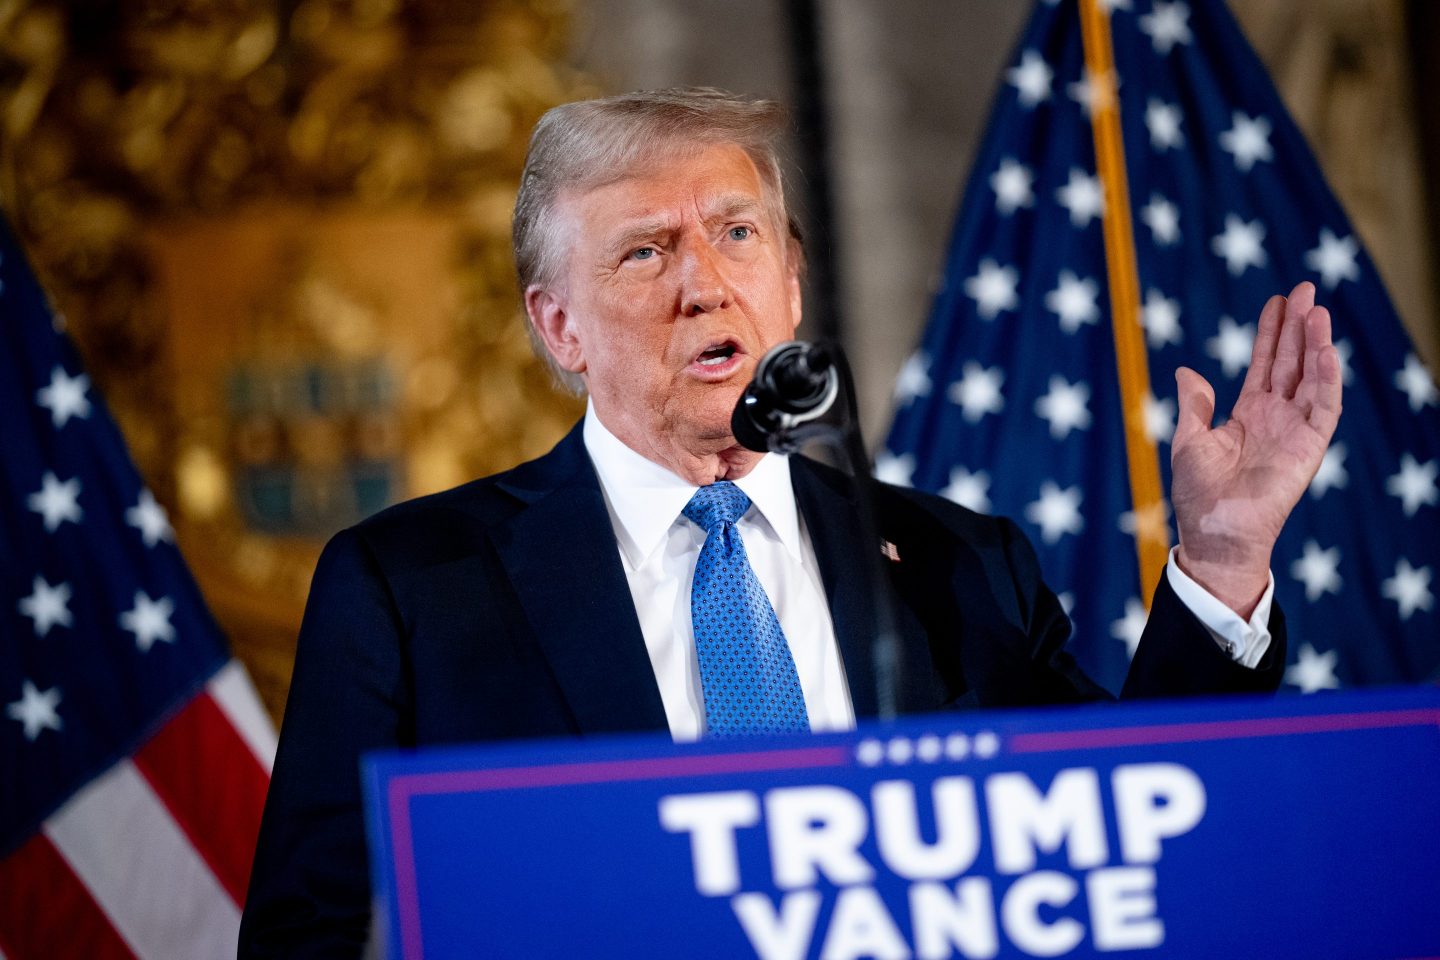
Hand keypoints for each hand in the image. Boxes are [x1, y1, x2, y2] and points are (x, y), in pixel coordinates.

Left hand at [1170, 282, 1342, 617]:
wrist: (1215, 532)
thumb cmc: (1199, 494)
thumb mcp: (1190, 440)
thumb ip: (1195, 405)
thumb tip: (1186, 371)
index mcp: (1248, 414)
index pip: (1265, 364)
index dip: (1271, 333)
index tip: (1277, 301)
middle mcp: (1275, 417)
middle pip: (1292, 362)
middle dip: (1298, 326)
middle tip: (1305, 288)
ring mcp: (1295, 430)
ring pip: (1311, 378)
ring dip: (1316, 344)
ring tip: (1316, 310)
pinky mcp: (1309, 447)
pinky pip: (1324, 408)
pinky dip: (1327, 380)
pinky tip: (1325, 351)